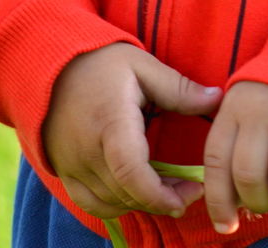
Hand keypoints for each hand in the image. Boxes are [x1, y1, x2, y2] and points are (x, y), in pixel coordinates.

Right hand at [42, 42, 221, 220]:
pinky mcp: (64, 171)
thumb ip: (179, 87)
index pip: (133, 173)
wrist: (49, 63)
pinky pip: (91, 203)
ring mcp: (72, 165)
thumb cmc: (100, 61)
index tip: (191, 194)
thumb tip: (218, 98)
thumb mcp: (142, 65)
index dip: (162, 195)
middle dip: (163, 200)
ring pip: (111, 202)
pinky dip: (117, 205)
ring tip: (169, 190)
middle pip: (127, 193)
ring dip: (142, 203)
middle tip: (191, 190)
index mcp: (110, 122)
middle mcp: (87, 150)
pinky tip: (137, 193)